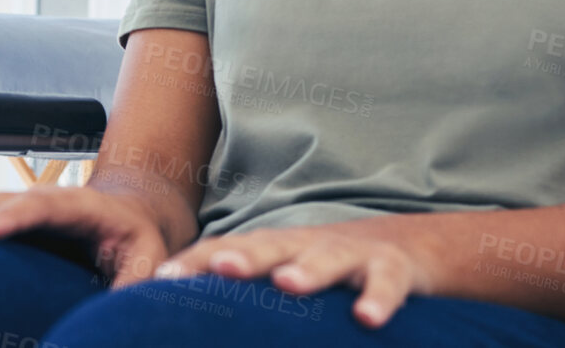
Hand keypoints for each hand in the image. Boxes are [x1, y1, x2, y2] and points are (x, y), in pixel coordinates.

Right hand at [0, 185, 170, 284]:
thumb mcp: (149, 258)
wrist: (134, 210)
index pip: (40, 206)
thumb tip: (113, 317)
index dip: (9, 217)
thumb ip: (134, 283)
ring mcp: (17, 211)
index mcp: (78, 205)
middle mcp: (39, 202)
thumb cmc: (141, 239)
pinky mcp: (3, 227)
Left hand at [154, 225, 436, 327]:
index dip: (197, 263)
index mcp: (273, 249)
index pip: (227, 251)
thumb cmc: (324, 268)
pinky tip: (367, 318)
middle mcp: (305, 245)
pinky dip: (377, 298)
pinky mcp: (391, 268)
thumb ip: (240, 296)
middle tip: (221, 267)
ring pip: (327, 258)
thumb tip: (178, 319)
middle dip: (245, 256)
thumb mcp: (282, 274)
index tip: (163, 280)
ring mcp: (350, 254)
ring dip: (308, 270)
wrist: (401, 246)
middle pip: (271, 246)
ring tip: (288, 283)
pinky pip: (385, 283)